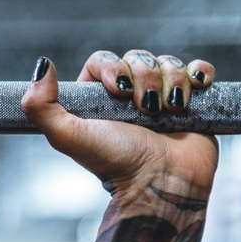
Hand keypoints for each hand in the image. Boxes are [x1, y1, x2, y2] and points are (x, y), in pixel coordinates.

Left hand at [21, 50, 219, 196]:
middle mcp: (129, 98)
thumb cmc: (116, 163)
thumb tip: (42, 65)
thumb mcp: (69, 137)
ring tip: (169, 111)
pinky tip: (193, 90)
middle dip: (144, 78)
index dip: (112, 67)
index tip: (119, 90)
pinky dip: (198, 74)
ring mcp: (162, 99)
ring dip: (170, 82)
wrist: (162, 183)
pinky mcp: (192, 103)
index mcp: (98, 101)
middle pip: (138, 58)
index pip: (103, 60)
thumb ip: (41, 107)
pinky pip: (198, 70)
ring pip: (167, 64)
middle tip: (146, 110)